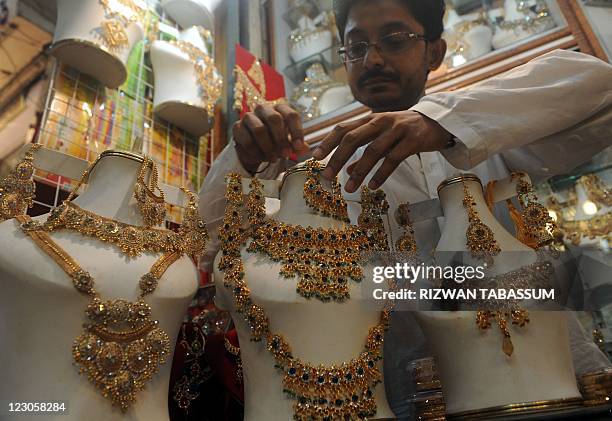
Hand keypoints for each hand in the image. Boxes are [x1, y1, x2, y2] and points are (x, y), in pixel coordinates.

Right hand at [233, 103, 308, 174]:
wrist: (254, 148)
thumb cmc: (275, 142)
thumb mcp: (288, 143)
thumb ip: (297, 145)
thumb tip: (305, 149)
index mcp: (280, 109)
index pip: (291, 115)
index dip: (297, 131)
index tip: (299, 147)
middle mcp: (264, 108)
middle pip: (274, 118)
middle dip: (281, 139)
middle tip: (285, 155)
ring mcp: (248, 116)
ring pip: (259, 129)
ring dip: (268, 147)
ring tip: (274, 159)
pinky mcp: (237, 127)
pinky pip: (247, 140)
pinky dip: (257, 152)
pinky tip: (262, 158)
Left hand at [311, 110, 451, 191]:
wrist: (439, 123)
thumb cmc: (406, 131)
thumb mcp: (383, 137)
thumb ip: (364, 152)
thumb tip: (345, 170)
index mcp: (370, 119)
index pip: (343, 128)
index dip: (328, 142)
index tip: (314, 157)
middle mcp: (381, 121)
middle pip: (353, 138)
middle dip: (337, 158)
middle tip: (326, 176)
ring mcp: (398, 129)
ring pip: (373, 151)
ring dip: (359, 171)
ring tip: (349, 189)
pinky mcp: (413, 140)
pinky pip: (393, 159)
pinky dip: (381, 174)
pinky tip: (372, 186)